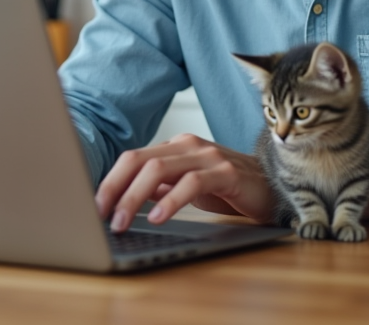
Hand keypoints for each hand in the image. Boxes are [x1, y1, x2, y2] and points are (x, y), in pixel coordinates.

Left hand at [94, 133, 274, 231]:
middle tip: (100, 216)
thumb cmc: (229, 190)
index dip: (109, 181)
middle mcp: (189, 146)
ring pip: (159, 169)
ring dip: (134, 197)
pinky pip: (191, 183)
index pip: (132, 158)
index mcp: (176, 147)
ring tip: (122, 221)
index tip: (93, 207)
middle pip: (139, 160)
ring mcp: (208, 157)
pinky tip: (158, 218)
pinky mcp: (226, 172)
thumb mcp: (187, 187)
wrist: (274, 189)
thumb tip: (122, 198)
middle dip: (114, 188)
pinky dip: (171, 201)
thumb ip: (159, 187)